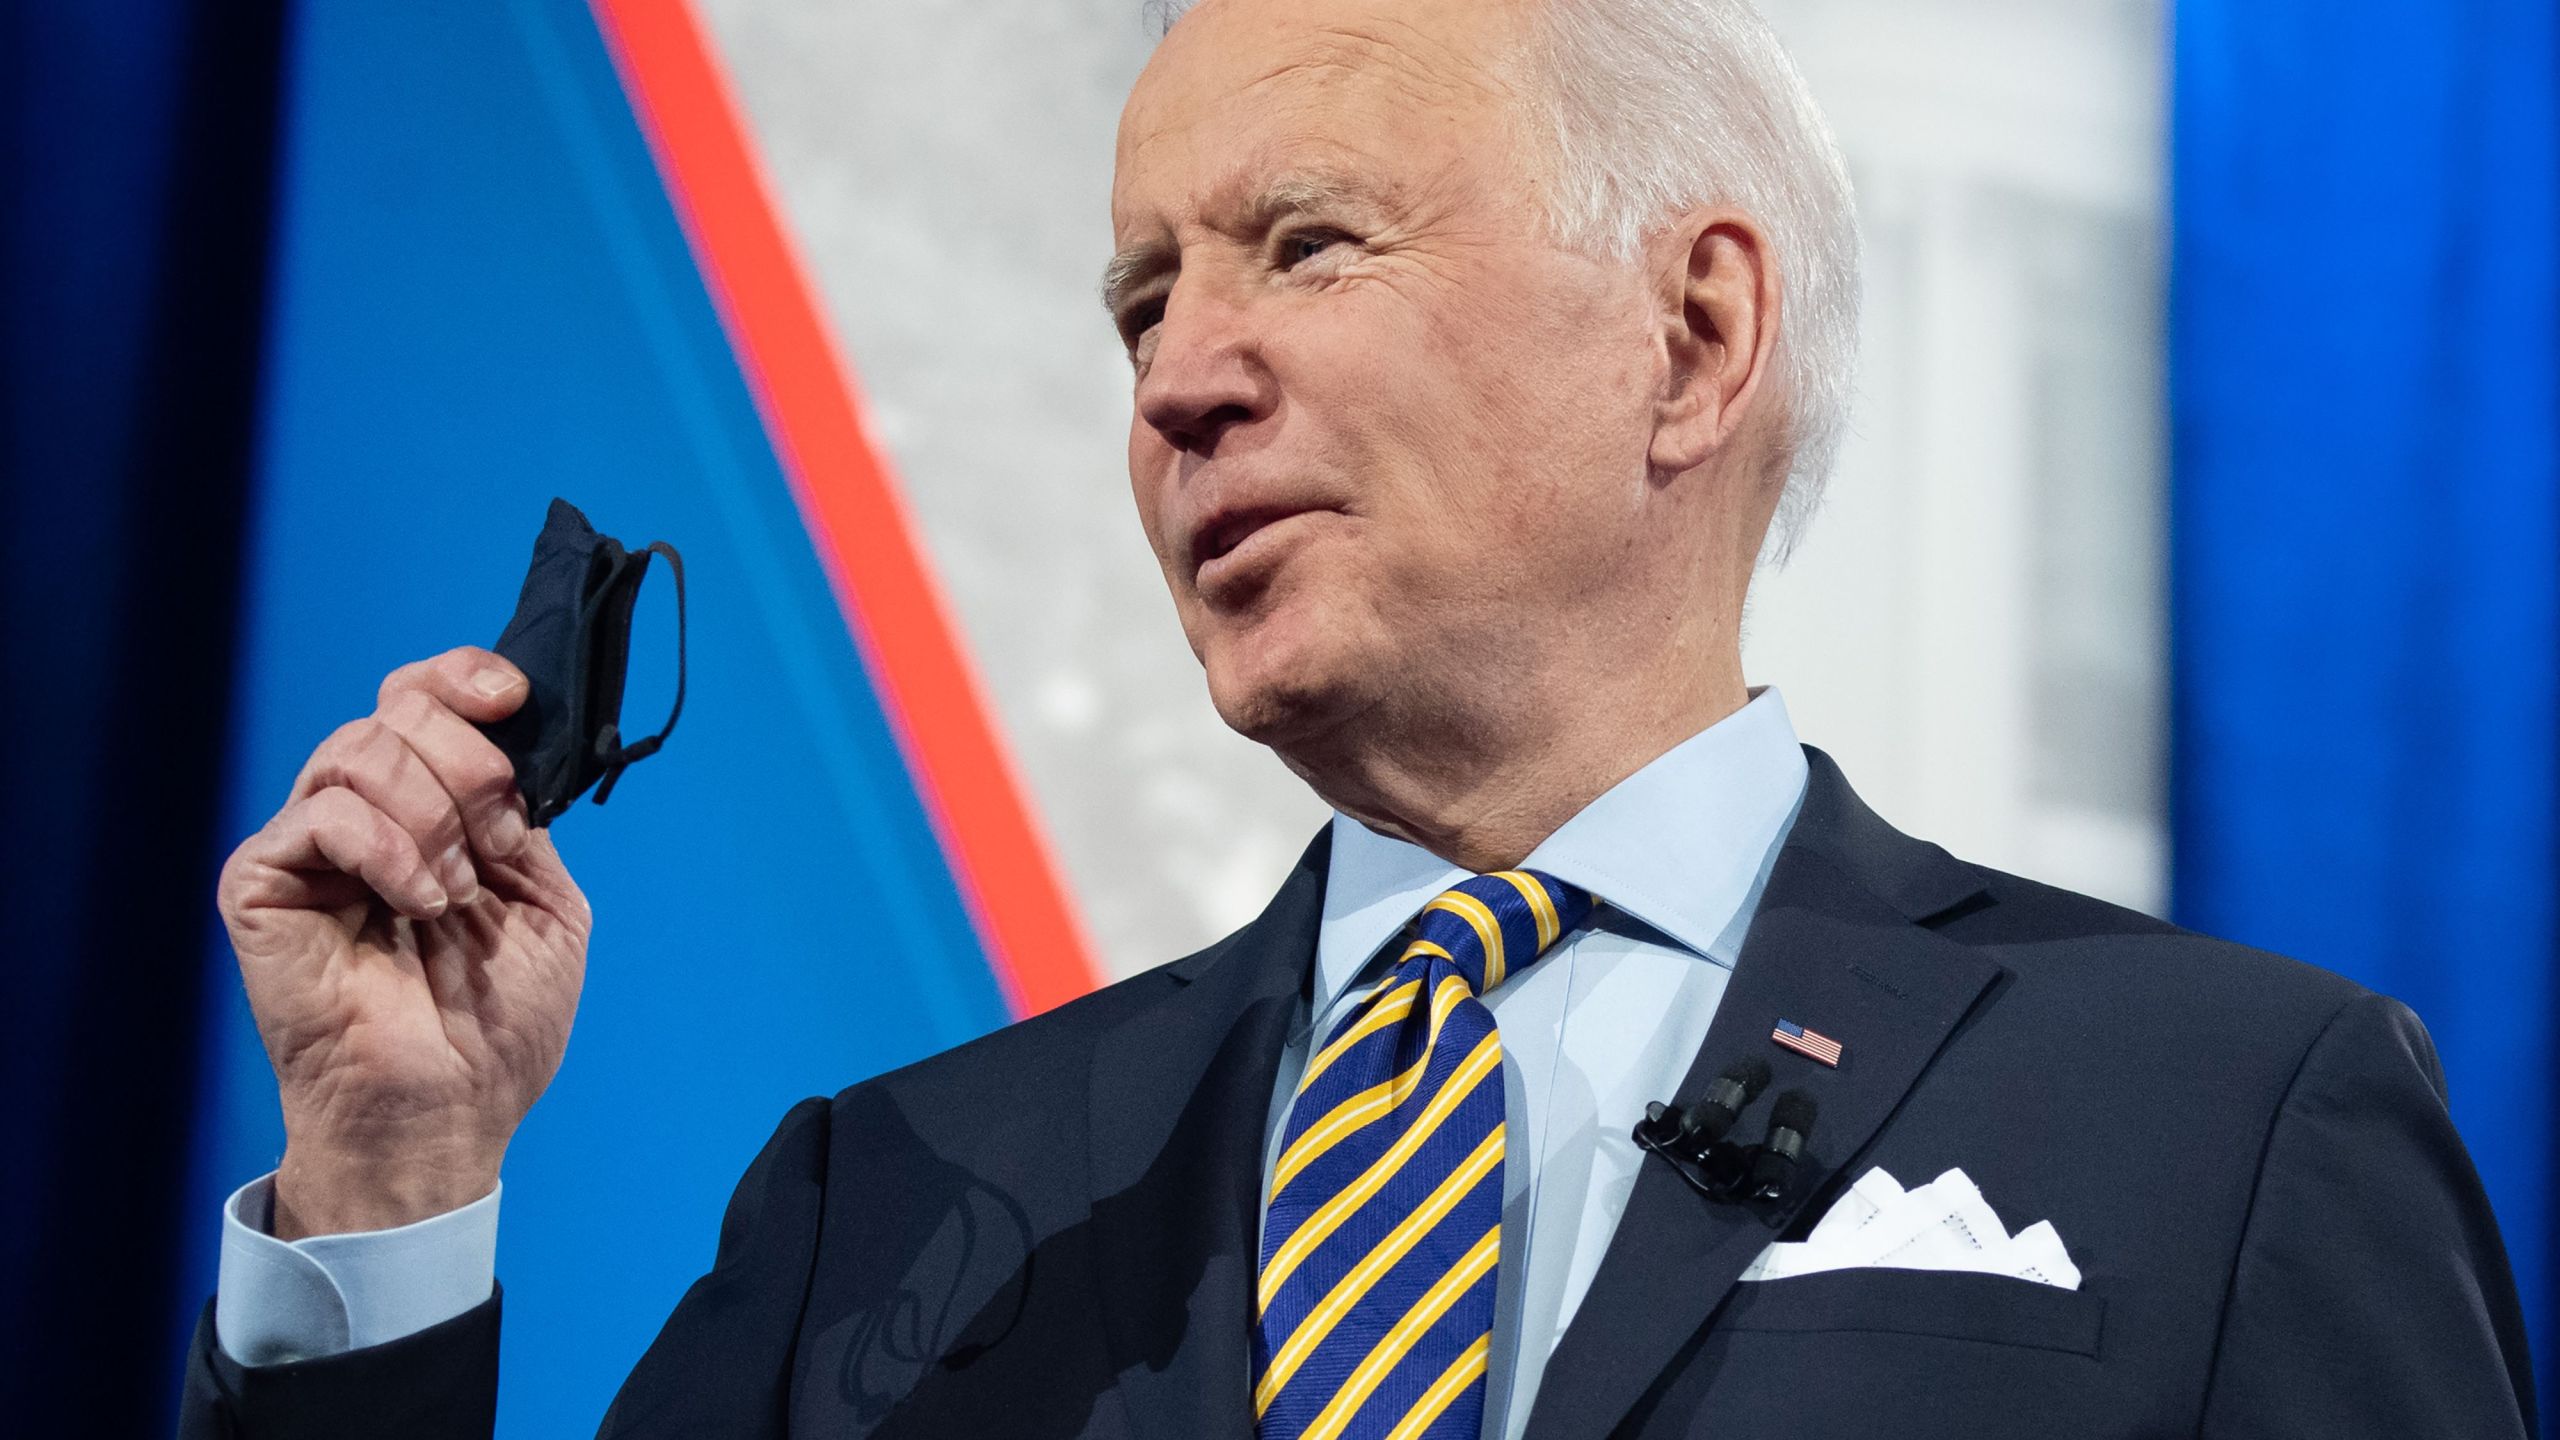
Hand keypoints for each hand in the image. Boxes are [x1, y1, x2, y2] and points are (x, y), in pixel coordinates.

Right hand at [217, 647, 592, 1238]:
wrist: (450, 1108)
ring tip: (454, 894)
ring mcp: (309, 845)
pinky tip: (417, 902)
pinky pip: (323, 813)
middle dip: (470, 764)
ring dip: (435, 816)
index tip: (511, 698)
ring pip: (360, 749)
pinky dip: (389, 848)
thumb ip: (528, 816)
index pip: (422, 695)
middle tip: (498, 840)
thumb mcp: (547, 900)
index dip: (465, 676)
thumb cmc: (495, 1024)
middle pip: (398, 708)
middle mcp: (364, 813)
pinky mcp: (261, 881)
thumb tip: (514, 745)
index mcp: (429, 808)